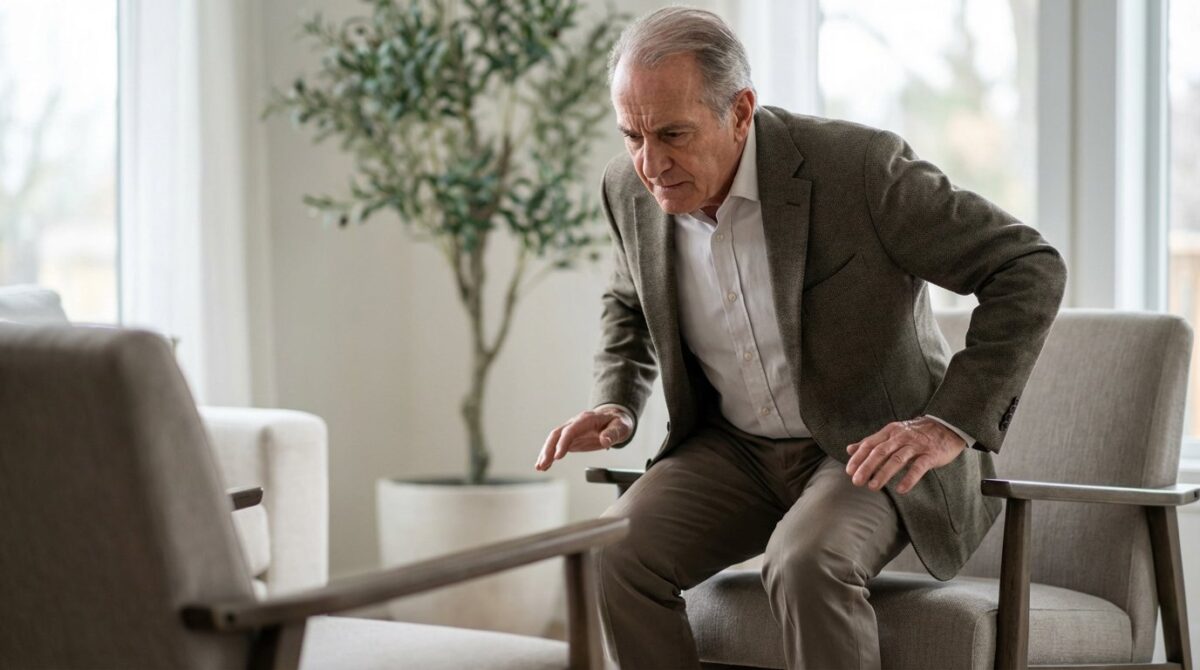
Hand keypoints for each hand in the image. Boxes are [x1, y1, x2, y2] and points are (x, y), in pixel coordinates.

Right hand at [534, 407, 633, 471]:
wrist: (615, 419)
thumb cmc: (618, 423)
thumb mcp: (621, 427)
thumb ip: (613, 433)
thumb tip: (604, 441)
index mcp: (586, 420)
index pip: (570, 430)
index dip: (563, 443)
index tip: (558, 456)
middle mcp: (575, 423)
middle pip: (557, 435)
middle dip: (548, 449)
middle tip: (543, 464)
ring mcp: (571, 431)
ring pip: (554, 440)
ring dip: (545, 453)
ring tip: (539, 467)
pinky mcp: (571, 439)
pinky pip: (557, 446)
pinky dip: (550, 456)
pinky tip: (544, 466)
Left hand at [845, 416, 965, 493]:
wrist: (947, 425)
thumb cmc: (916, 433)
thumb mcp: (892, 433)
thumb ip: (872, 442)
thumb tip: (849, 449)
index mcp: (890, 432)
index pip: (869, 444)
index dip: (858, 458)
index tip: (849, 471)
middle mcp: (901, 437)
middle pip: (880, 452)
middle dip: (866, 467)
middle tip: (856, 482)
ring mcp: (916, 445)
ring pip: (897, 459)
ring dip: (883, 474)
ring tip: (873, 486)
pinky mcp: (930, 455)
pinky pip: (918, 467)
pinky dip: (909, 478)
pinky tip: (901, 489)